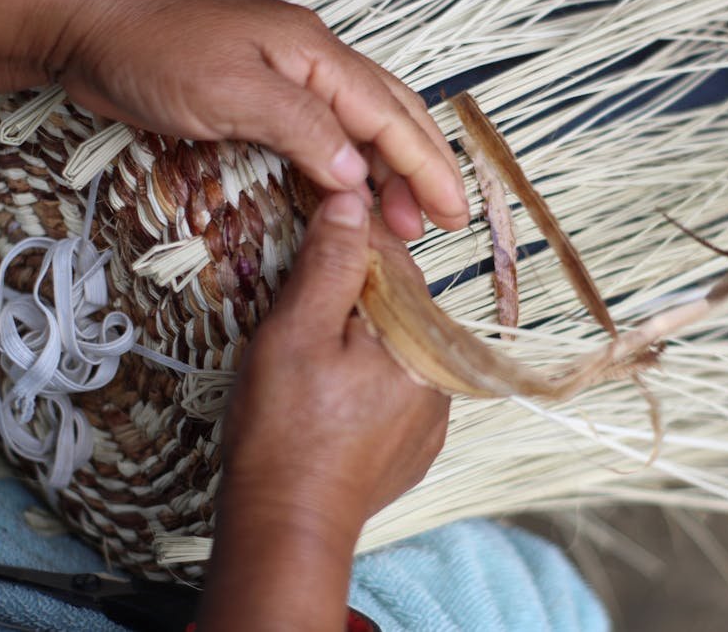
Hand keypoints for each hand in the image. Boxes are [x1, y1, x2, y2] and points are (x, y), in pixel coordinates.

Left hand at [51, 0, 466, 238]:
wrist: (87, 24)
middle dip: (420, 171)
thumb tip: (359, 176)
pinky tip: (347, 194)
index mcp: (317, 55)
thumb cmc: (154, 46)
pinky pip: (321, 138)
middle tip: (439, 223)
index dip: (426, 167)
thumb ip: (304, 130)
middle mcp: (312, 65)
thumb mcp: (234, 89)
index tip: (452, 211)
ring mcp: (286, 81)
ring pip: (359, 128)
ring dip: (386, 173)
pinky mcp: (259, 100)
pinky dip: (345, 169)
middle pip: (389, 118)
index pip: (390, 117)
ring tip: (402, 219)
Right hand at [198, 192, 448, 630]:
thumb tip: (353, 201)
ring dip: (364, 338)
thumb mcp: (296, 332)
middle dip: (355, 295)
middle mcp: (442, 375)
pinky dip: (370, 379)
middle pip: (399, 306)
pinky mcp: (419, 445)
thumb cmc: (285, 430)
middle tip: (304, 303)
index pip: (394, 263)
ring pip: (398, 347)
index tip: (321, 227)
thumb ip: (330, 264)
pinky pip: (399, 389)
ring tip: (314, 356)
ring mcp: (434, 415)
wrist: (289, 525)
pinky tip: (332, 394)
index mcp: (421, 339)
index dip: (352, 241)